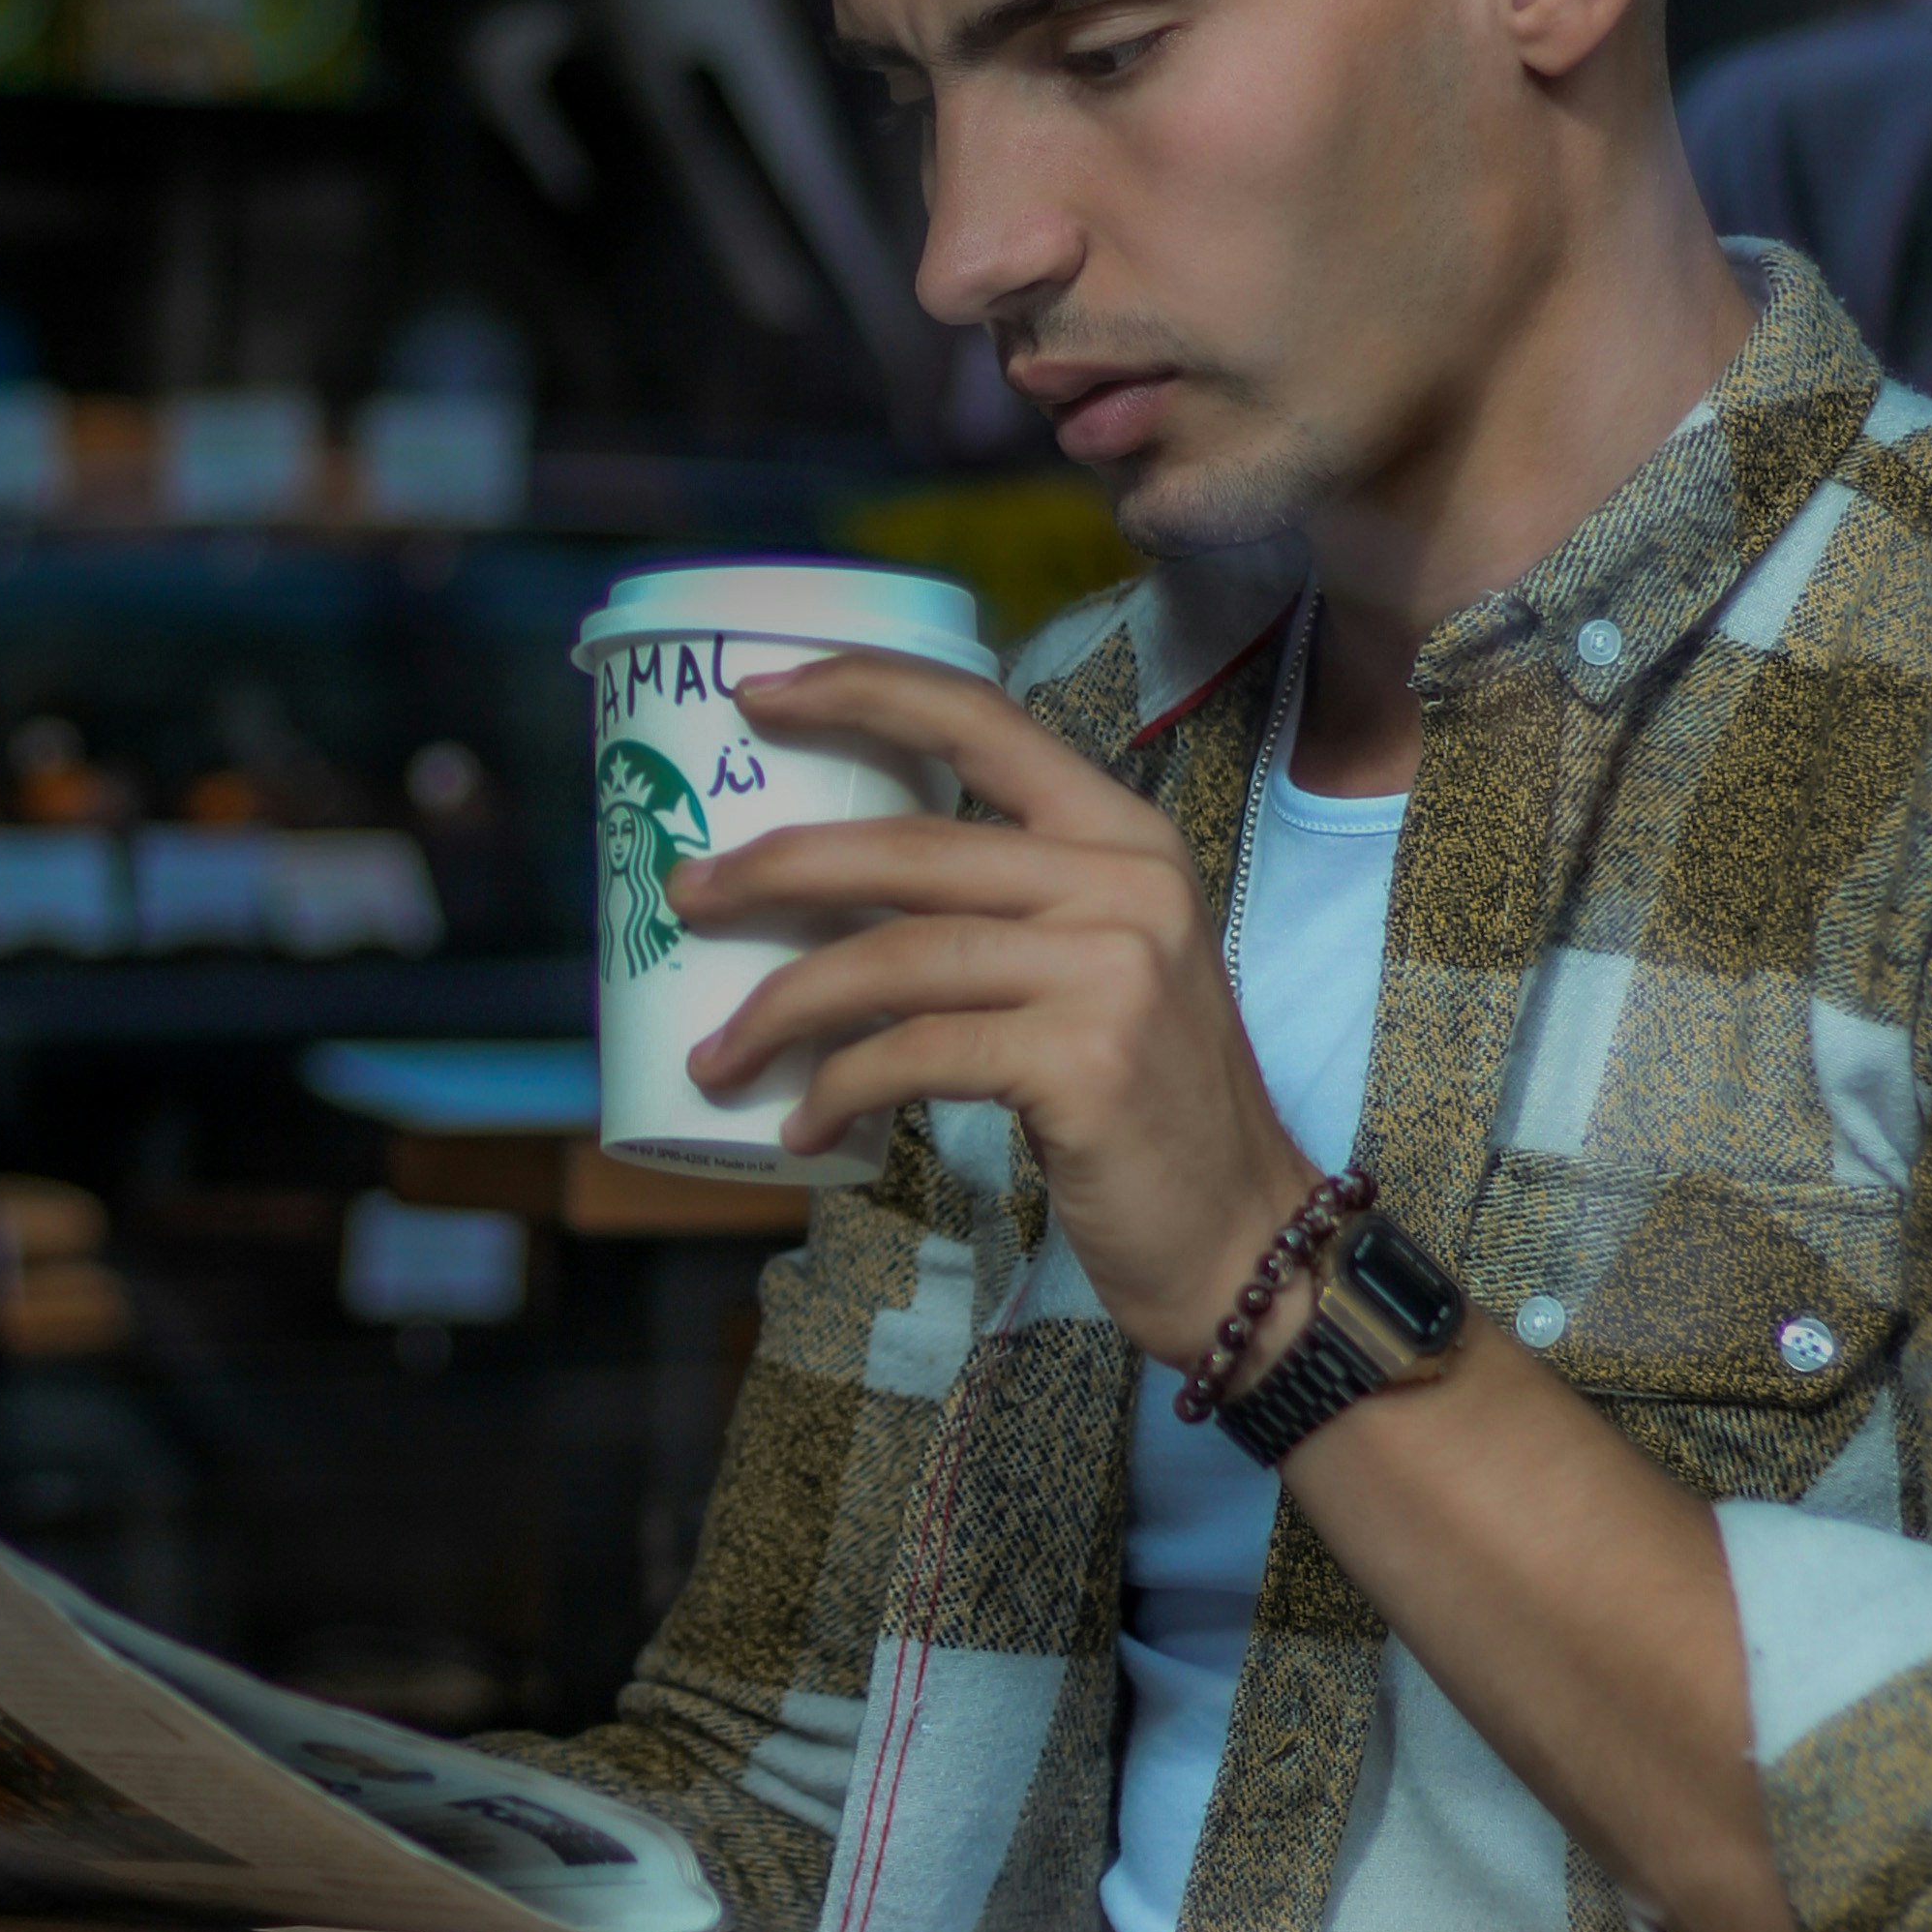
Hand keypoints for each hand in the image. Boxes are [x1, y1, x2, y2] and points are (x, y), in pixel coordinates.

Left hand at [671, 653, 1310, 1365]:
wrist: (1245, 1241)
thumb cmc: (1146, 1111)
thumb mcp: (1103, 969)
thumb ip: (1010, 910)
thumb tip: (829, 892)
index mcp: (1125, 836)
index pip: (980, 719)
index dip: (861, 691)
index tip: (756, 694)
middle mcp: (1124, 882)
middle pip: (906, 844)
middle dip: (775, 868)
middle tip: (686, 898)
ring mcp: (1110, 968)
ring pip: (894, 957)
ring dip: (782, 1007)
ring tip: (719, 1055)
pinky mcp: (1083, 1060)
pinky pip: (913, 1056)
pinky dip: (838, 1092)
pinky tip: (803, 1129)